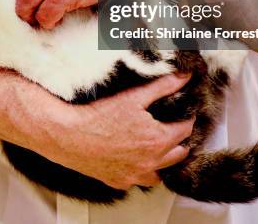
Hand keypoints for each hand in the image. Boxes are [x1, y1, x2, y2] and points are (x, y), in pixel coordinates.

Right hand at [35, 73, 193, 189]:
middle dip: (180, 139)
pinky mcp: (120, 182)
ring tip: (161, 145)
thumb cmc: (100, 116)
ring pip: (161, 172)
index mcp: (158, 141)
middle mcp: (150, 163)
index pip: (185, 130)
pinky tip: (138, 159)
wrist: (70, 136)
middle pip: (179, 153)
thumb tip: (184, 76)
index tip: (185, 110)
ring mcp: (135, 176)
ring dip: (165, 159)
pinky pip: (139, 180)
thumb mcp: (135, 96)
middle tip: (175, 126)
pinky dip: (144, 170)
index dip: (187, 118)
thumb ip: (164, 86)